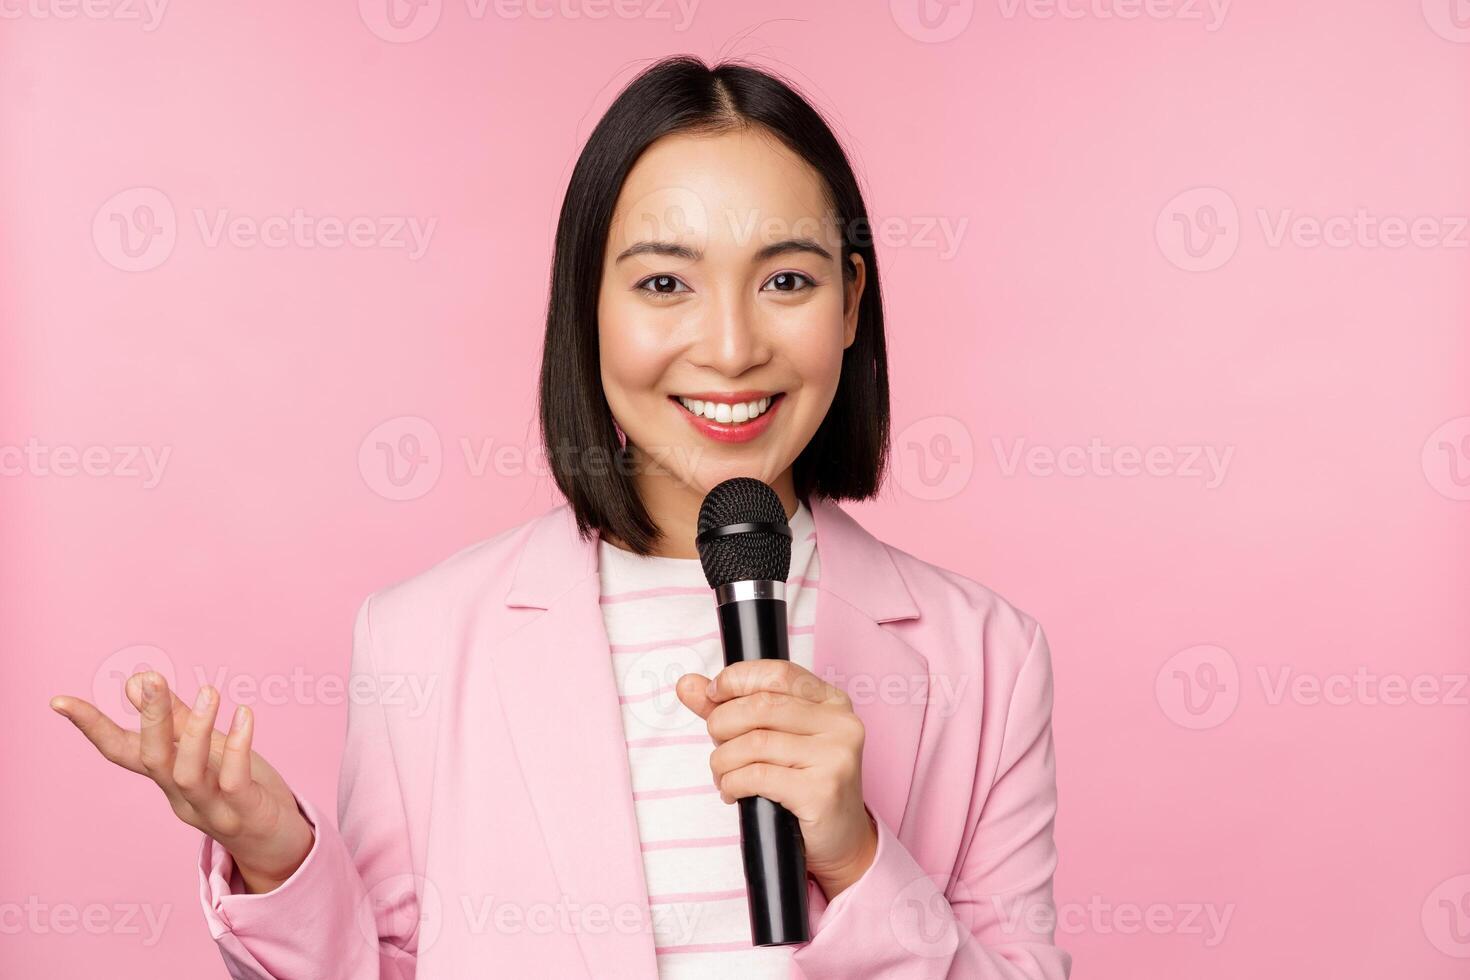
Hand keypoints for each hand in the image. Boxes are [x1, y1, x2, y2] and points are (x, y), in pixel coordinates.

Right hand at [50, 671, 314, 893]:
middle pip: (152, 760)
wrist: (277, 844)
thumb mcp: (208, 750)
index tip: (59, 701)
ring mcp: (211, 809)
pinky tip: (245, 715)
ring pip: (187, 774)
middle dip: (149, 719)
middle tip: (151, 678)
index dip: (91, 727)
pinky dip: (238, 747)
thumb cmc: (240, 789)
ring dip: (194, 731)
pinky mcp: (245, 814)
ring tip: (209, 692)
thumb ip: (177, 720)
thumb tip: (138, 682)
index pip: (120, 752)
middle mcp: (180, 796)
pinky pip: (234, 782)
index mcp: (167, 778)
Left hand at [676, 661, 877, 900]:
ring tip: (723, 775)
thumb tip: (687, 684)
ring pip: (754, 743)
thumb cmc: (802, 783)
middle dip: (722, 725)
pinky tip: (733, 792)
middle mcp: (840, 723)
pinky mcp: (822, 791)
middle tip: (718, 747)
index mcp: (831, 701)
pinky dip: (732, 783)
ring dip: (723, 761)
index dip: (736, 680)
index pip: (777, 673)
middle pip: (761, 706)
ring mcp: (834, 757)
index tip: (712, 696)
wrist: (840, 839)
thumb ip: (730, 708)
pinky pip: (757, 776)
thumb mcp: (771, 737)